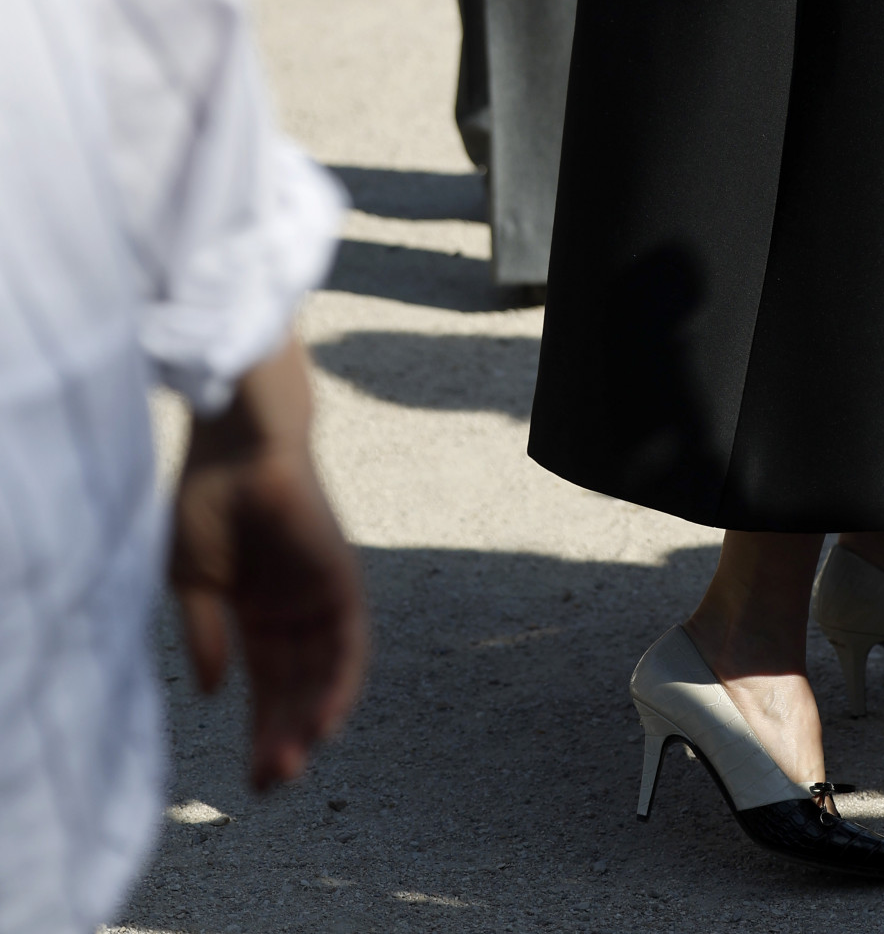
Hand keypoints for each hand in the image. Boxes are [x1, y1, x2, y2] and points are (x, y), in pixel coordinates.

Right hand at [169, 339, 365, 792]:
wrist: (239, 443)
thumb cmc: (207, 498)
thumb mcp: (191, 580)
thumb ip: (205, 633)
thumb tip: (215, 692)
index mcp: (254, 614)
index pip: (267, 687)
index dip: (262, 732)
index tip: (251, 783)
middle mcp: (292, 610)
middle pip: (297, 688)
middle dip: (285, 737)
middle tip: (270, 784)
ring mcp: (318, 594)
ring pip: (325, 672)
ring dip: (311, 719)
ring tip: (294, 763)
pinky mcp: (341, 578)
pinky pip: (350, 639)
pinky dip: (342, 681)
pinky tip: (326, 721)